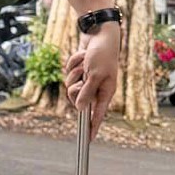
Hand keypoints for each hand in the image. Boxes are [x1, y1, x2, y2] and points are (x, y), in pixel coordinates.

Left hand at [65, 22, 121, 137]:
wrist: (100, 34)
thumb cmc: (102, 54)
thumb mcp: (94, 75)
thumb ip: (86, 93)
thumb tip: (80, 109)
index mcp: (105, 92)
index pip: (98, 114)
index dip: (93, 127)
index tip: (88, 140)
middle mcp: (96, 88)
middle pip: (77, 100)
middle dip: (75, 88)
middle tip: (80, 78)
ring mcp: (86, 79)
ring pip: (70, 85)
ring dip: (74, 72)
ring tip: (84, 63)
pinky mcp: (79, 71)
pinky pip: (69, 73)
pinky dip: (73, 63)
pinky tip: (82, 56)